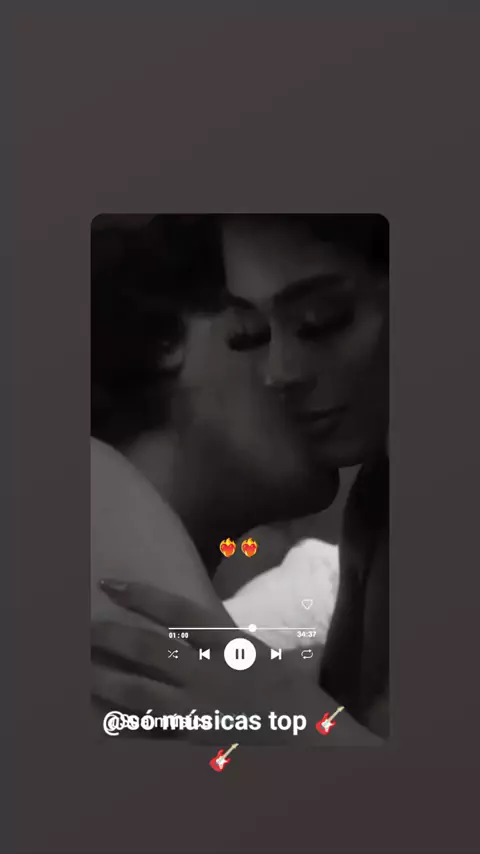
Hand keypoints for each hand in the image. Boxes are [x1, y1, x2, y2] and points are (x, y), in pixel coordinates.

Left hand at [91, 580, 380, 744]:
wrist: (317, 747)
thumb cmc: (303, 703)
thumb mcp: (280, 663)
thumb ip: (250, 647)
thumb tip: (235, 634)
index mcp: (234, 647)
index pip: (180, 614)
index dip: (143, 596)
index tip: (113, 585)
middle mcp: (213, 674)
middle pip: (152, 651)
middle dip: (115, 637)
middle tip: (85, 627)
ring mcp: (202, 709)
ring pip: (143, 692)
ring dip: (109, 681)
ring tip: (83, 672)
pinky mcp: (198, 740)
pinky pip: (155, 732)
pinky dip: (130, 726)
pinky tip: (106, 722)